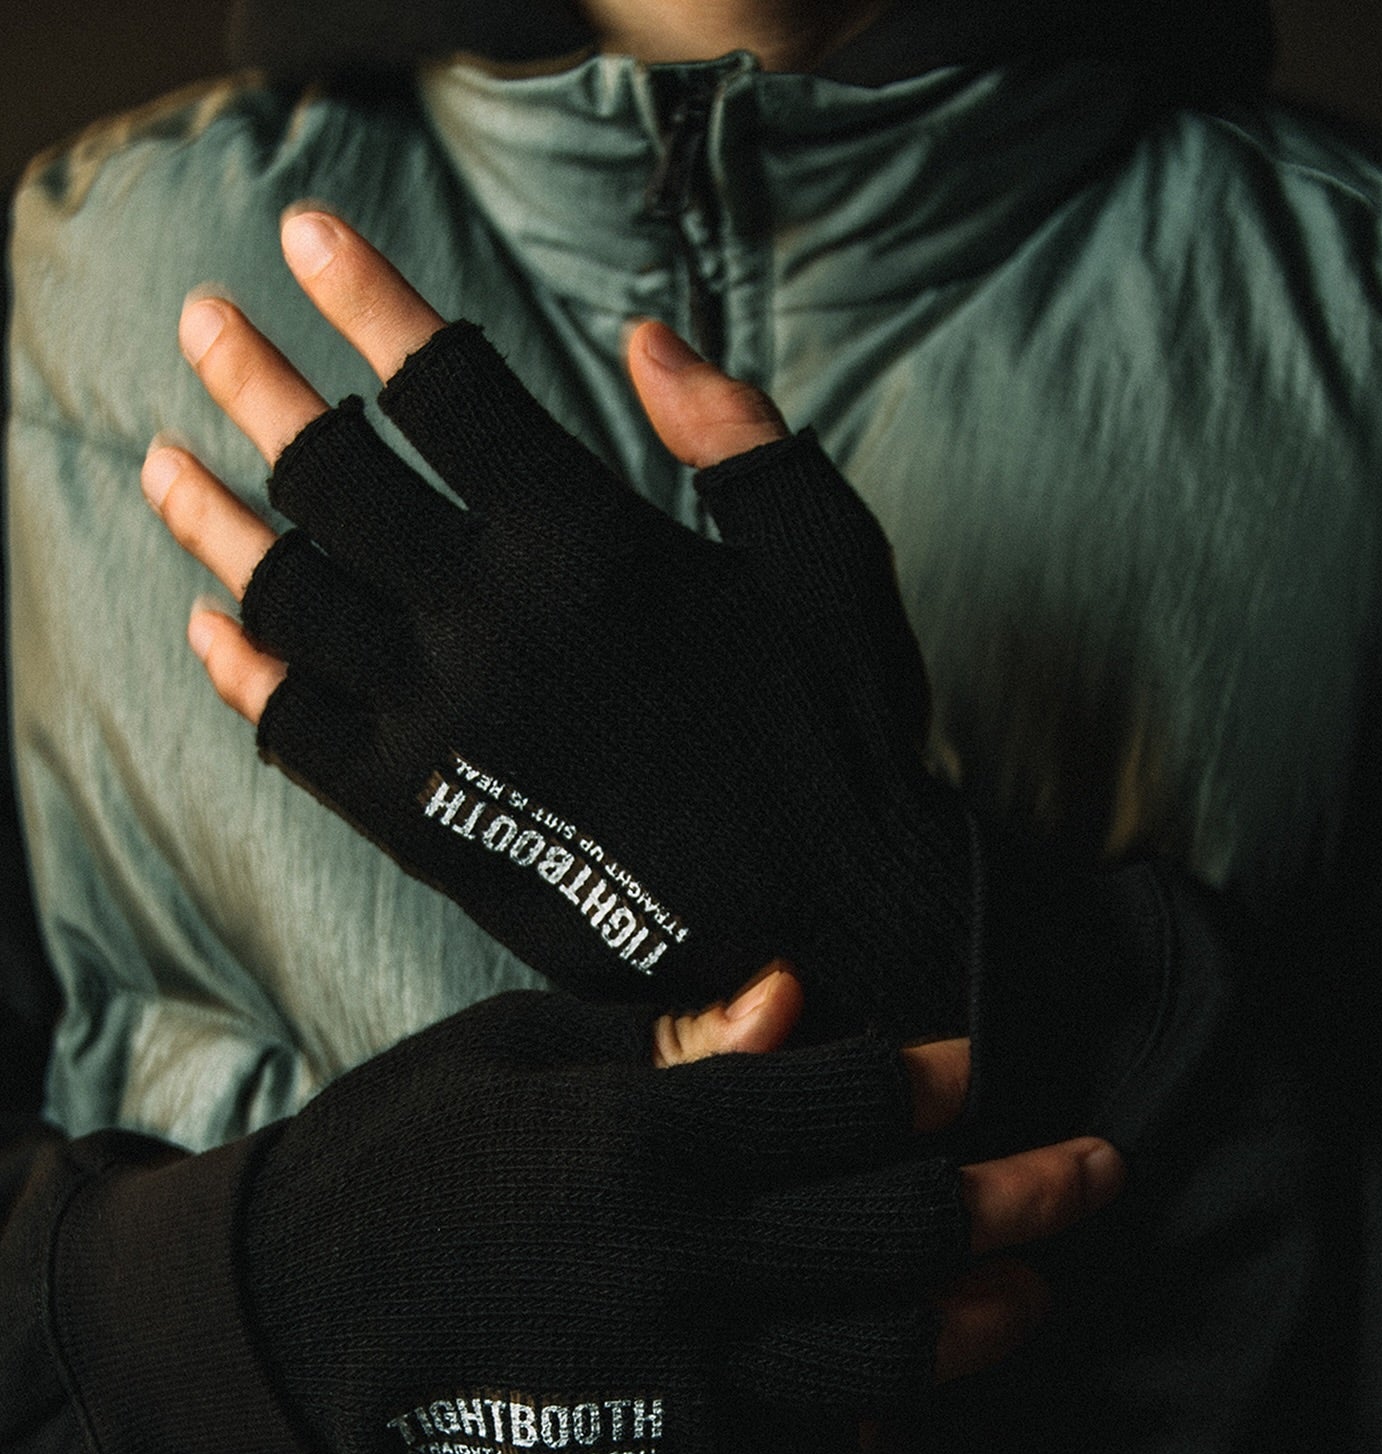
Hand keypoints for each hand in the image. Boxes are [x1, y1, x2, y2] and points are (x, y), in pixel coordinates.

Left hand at [143, 212, 965, 1039]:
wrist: (825, 915)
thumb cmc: (842, 730)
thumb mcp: (826, 553)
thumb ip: (734, 434)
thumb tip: (643, 334)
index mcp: (587, 540)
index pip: (442, 382)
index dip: (365, 293)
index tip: (307, 233)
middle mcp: (491, 622)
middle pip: (331, 472)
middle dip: (257, 380)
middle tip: (209, 322)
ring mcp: (442, 723)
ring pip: (286, 596)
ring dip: (212, 519)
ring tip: (161, 462)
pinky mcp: (425, 813)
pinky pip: (295, 729)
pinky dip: (245, 672)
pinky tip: (214, 626)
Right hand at [231, 980, 1119, 1453]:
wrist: (277, 1320)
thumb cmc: (395, 1150)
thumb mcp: (512, 1049)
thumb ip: (666, 1036)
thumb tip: (799, 995)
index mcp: (641, 1132)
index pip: (845, 1099)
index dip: (938, 1078)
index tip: (985, 1062)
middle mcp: (677, 1257)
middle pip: (898, 1227)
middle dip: (1021, 1195)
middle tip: (1100, 1170)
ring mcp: (671, 1371)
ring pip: (882, 1354)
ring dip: (983, 1318)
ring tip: (1043, 1290)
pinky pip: (805, 1449)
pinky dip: (879, 1420)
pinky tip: (921, 1390)